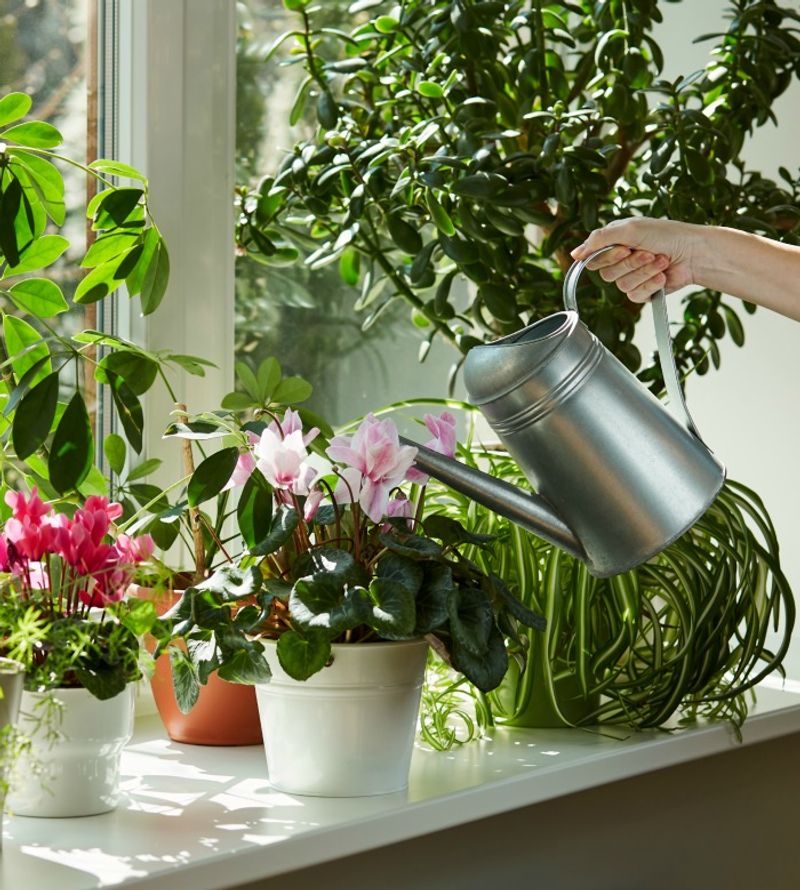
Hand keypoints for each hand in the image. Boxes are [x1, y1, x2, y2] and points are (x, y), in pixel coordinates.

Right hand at [570, 218, 699, 302]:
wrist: (693, 252)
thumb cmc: (667, 235)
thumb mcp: (629, 229)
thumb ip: (599, 240)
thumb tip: (575, 254)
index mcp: (614, 244)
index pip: (593, 259)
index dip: (606, 257)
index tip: (624, 249)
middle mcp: (621, 261)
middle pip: (607, 274)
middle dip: (631, 263)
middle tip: (648, 252)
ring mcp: (631, 277)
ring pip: (622, 285)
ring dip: (644, 272)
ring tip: (661, 261)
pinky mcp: (643, 292)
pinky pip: (635, 296)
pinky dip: (651, 284)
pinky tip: (662, 275)